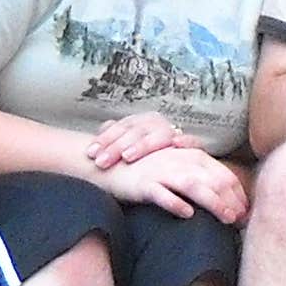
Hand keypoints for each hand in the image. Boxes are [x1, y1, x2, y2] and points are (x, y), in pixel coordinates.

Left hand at [85, 111, 202, 170]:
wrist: (184, 164)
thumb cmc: (150, 158)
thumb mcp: (131, 145)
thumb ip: (116, 136)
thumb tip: (102, 128)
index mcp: (141, 121)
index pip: (121, 127)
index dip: (105, 139)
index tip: (91, 153)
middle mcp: (158, 124)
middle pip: (136, 131)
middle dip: (116, 147)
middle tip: (102, 161)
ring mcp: (175, 133)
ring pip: (158, 136)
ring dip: (143, 145)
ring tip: (128, 156)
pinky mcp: (194, 147)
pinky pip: (194, 142)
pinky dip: (187, 141)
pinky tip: (177, 143)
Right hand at [94, 143, 248, 225]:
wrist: (110, 165)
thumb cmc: (148, 170)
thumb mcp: (176, 168)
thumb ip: (199, 177)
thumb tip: (224, 198)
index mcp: (190, 156)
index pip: (223, 173)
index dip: (238, 193)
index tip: (246, 212)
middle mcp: (179, 161)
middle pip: (213, 180)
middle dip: (231, 200)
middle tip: (242, 220)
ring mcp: (161, 172)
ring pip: (193, 185)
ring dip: (213, 202)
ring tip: (226, 218)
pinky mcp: (144, 184)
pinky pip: (162, 194)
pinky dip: (175, 203)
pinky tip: (187, 214)